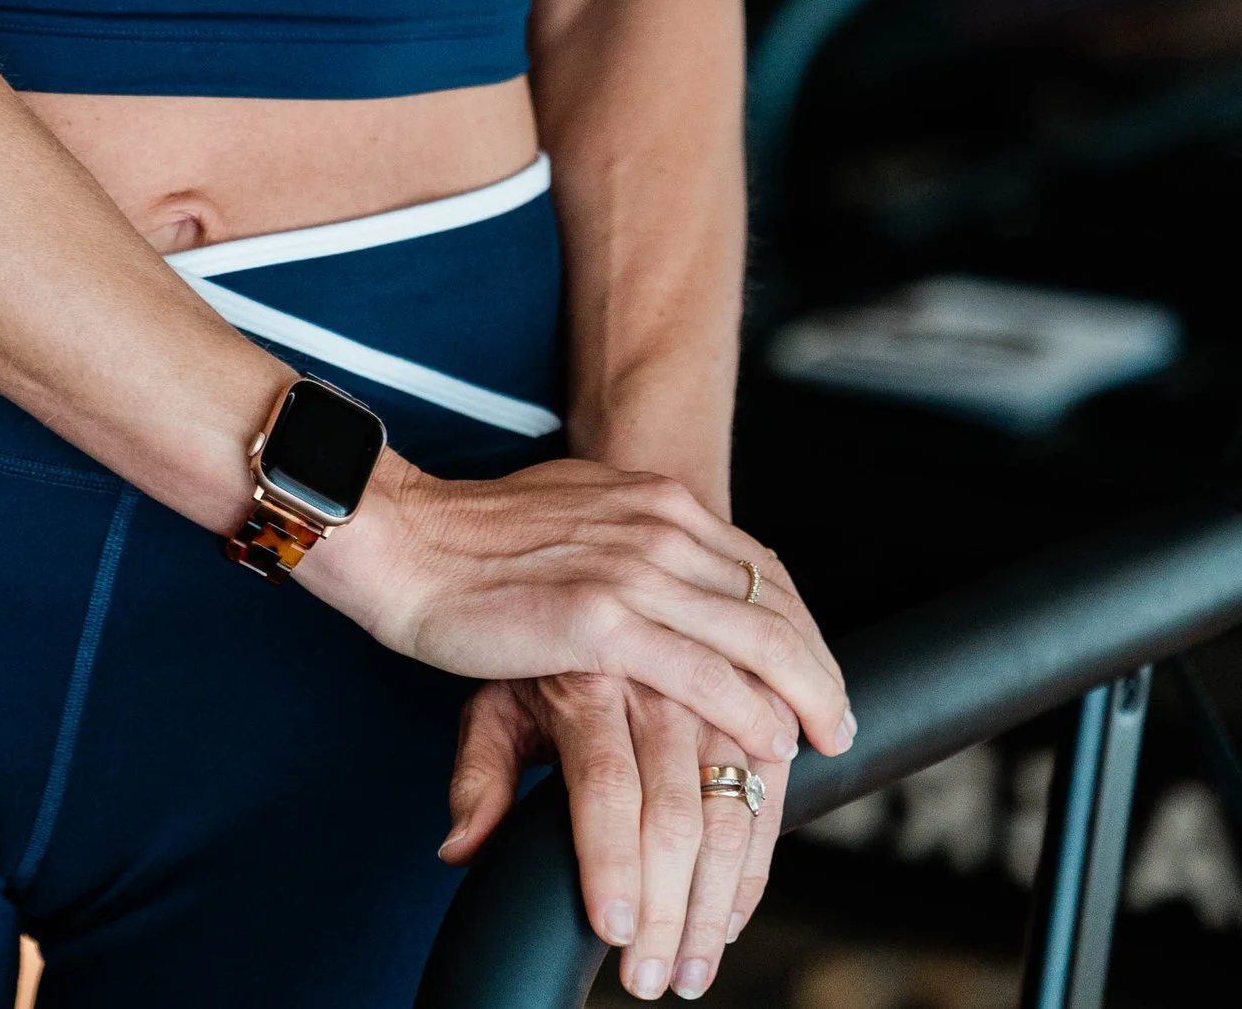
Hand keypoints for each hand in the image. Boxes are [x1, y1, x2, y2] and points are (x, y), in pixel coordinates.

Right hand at [310, 456, 850, 770]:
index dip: (799, 623)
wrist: (402, 540)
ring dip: (802, 696)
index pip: (757, 563)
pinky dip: (748, 711)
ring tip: (824, 741)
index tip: (819, 669)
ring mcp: (631, 568)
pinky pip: (702, 674)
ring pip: (754, 638)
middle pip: (771, 600)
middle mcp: (655, 523)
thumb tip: (657, 573)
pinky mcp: (600, 621)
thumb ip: (625, 540)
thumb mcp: (572, 518)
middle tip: (840, 719)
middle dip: (817, 665)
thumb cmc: (472, 540)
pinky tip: (771, 743)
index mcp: (650, 498)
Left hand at [439, 674, 785, 998]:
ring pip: (731, 810)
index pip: (606, 785)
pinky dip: (755, 864)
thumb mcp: (493, 697)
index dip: (613, 862)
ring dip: (718, 903)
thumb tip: (460, 849)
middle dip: (668, 910)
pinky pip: (771, 790)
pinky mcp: (752, 699)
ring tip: (693, 970)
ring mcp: (712, 691)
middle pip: (675, 812)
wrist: (578, 562)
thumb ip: (480, 774)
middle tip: (651, 980)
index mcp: (590, 682)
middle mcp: (658, 684)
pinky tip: (729, 917)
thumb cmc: (535, 646)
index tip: (613, 932)